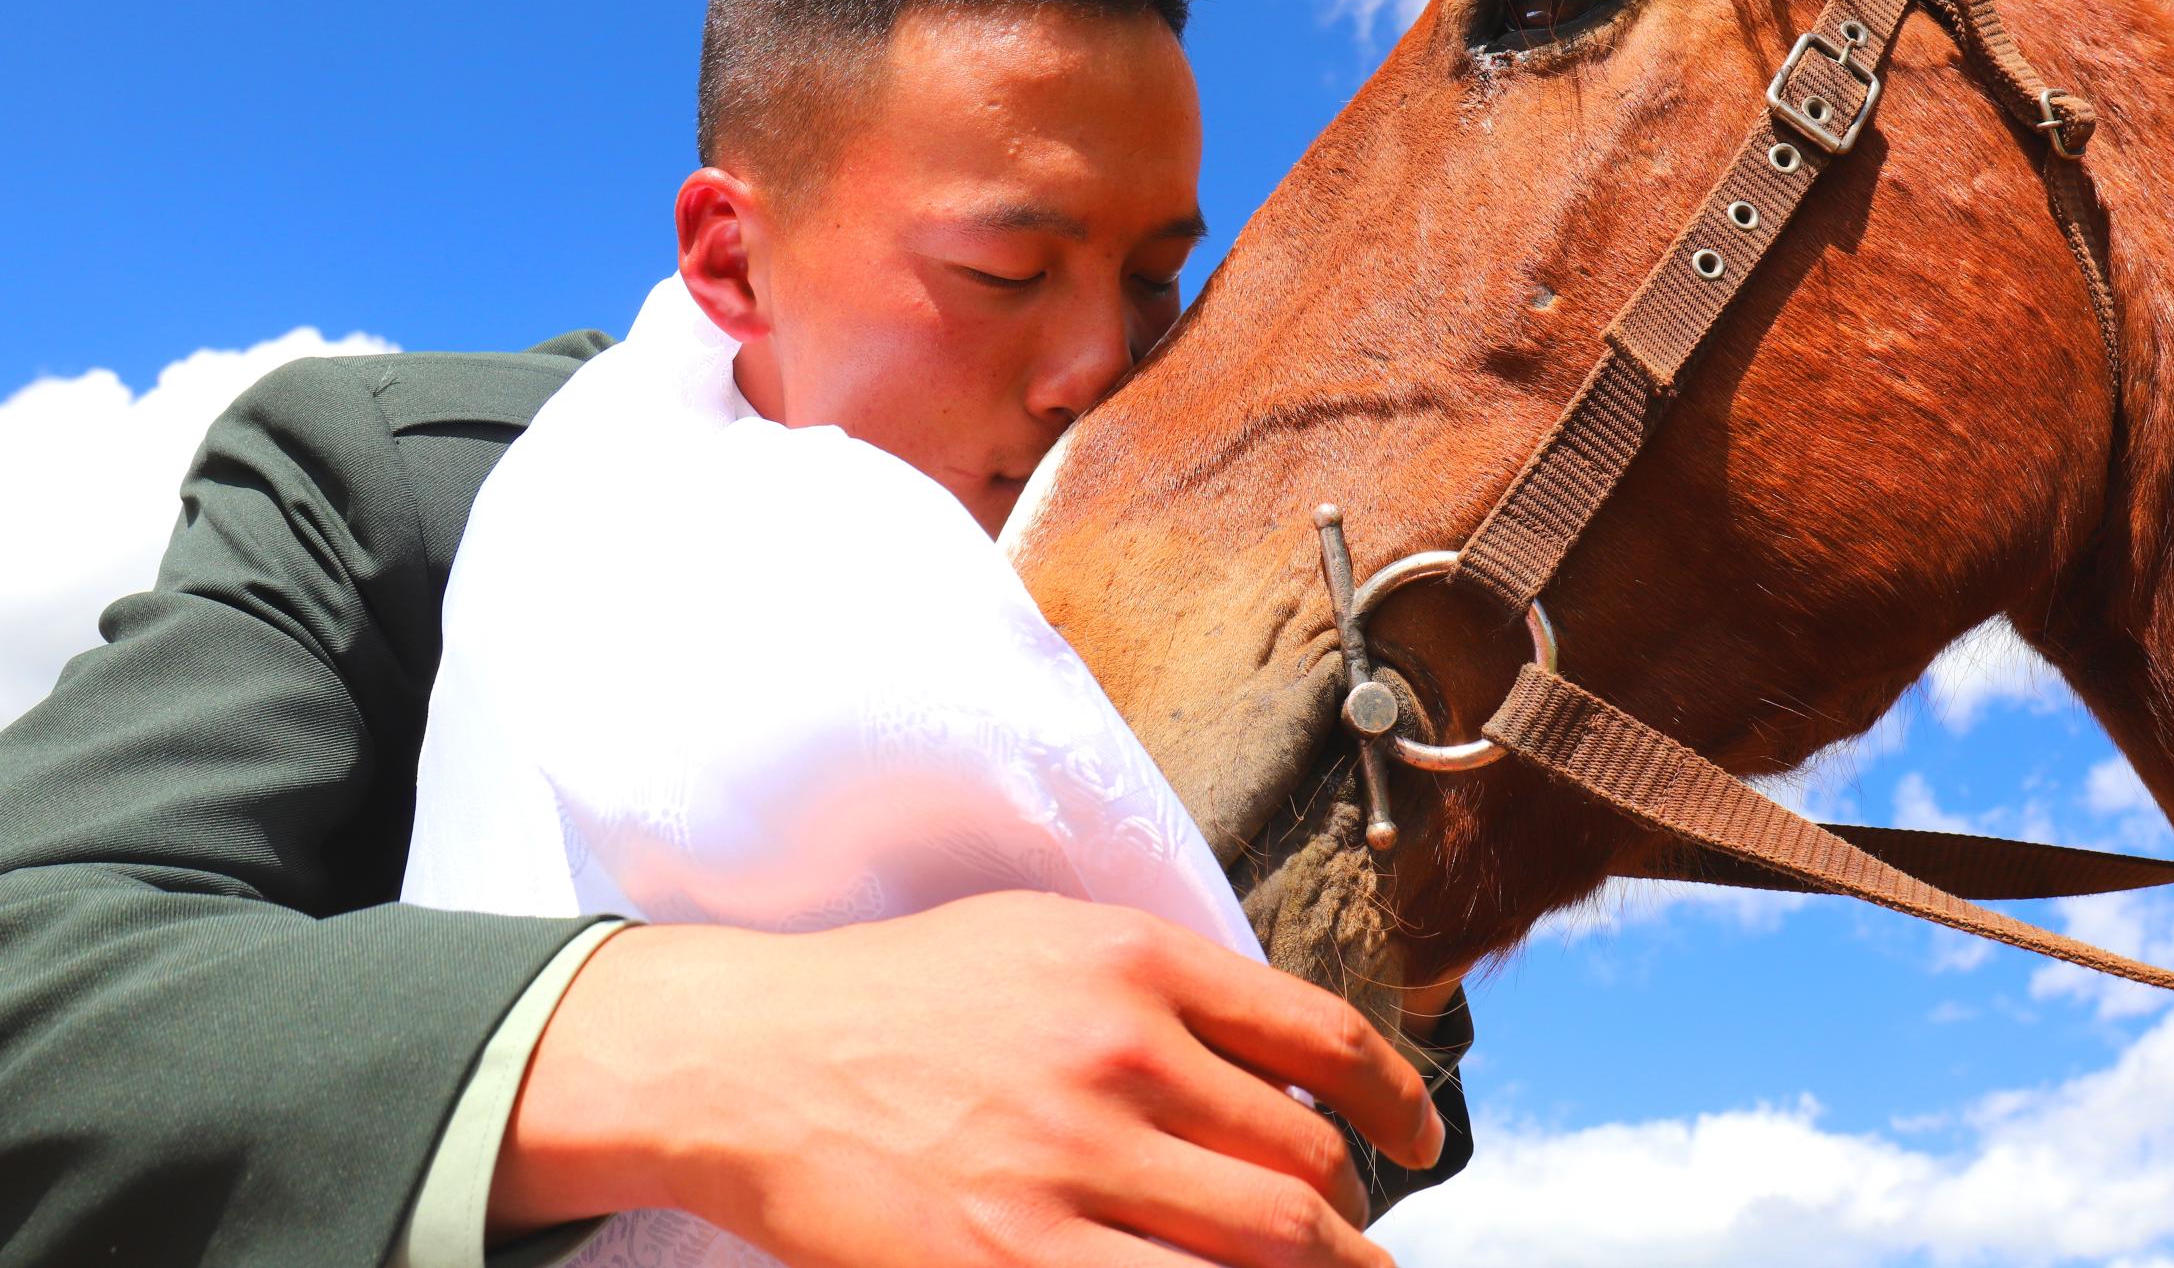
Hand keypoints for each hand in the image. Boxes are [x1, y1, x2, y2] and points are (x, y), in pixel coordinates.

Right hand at [489, 892, 1444, 1267]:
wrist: (753, 1059)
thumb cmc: (904, 997)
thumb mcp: (1045, 938)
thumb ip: (1168, 985)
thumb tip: (1290, 1062)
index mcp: (1131, 960)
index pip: (1323, 1036)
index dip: (1398, 1101)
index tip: (1420, 1139)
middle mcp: (1116, 1054)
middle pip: (1306, 1161)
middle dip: (1356, 1221)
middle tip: (1359, 1240)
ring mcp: (1068, 1164)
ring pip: (1267, 1243)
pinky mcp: (1013, 1259)